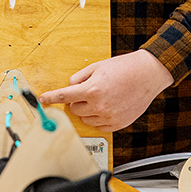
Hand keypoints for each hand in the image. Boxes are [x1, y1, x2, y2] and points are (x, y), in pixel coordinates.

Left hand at [39, 50, 171, 131]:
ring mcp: (109, 116)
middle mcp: (99, 105)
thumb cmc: (124, 68)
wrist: (147, 74)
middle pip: (74, 109)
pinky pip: (98, 125)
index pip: (64, 96)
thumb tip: (69, 88)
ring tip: (100, 97)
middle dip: (76, 100)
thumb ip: (79, 78)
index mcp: (92, 90)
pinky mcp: (118, 124)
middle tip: (88, 91)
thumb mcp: (97, 67)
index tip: (43, 100)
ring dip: (87, 109)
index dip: (51, 98)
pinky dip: (98, 117)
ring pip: (85, 118)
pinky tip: (107, 105)